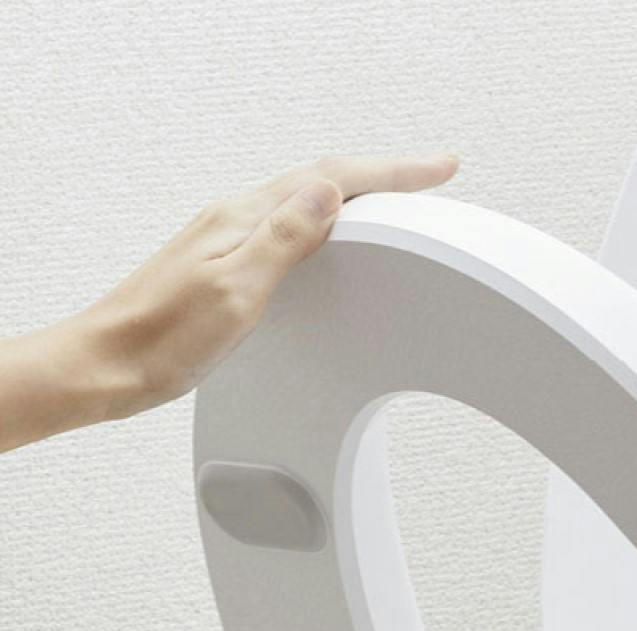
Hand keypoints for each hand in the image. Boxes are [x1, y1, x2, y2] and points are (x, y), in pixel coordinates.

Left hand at [80, 152, 458, 420]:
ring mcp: (232, 242)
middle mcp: (238, 221)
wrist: (109, 366)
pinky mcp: (228, 267)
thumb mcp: (236, 289)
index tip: (439, 170)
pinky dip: (328, 227)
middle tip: (431, 180)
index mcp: (245, 220)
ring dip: (358, 198)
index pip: (332, 180)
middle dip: (385, 178)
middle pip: (324, 182)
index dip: (393, 173)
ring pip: (309, 204)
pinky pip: (291, 232)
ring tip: (397, 205)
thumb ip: (284, 239)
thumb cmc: (163, 338)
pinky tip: (333, 243)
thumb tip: (328, 193)